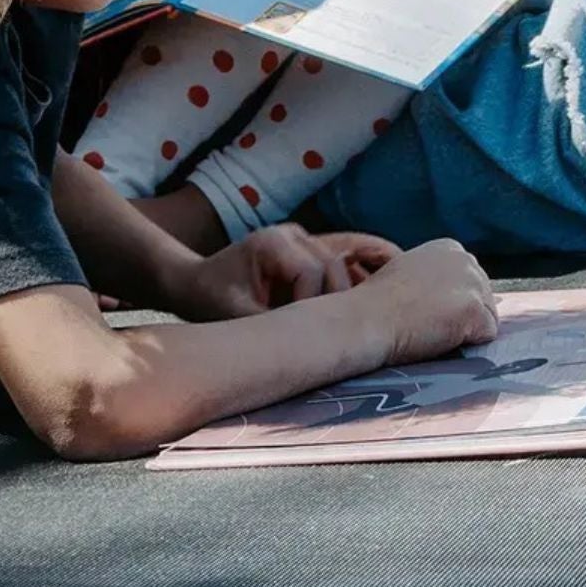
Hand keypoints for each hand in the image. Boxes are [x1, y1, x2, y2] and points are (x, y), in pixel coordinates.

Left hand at [172, 225, 397, 319]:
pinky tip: (390, 276)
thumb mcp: (234, 317)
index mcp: (273, 243)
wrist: (195, 280)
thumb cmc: (210, 298)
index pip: (313, 271)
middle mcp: (292, 235)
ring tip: (390, 300)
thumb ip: (269, 329)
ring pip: (346, 256)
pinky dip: (365, 266)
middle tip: (355, 332)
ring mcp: (302, 238)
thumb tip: (303, 351)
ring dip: (363, 281)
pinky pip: (345, 254)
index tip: (309, 334)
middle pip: (335, 264)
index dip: (315, 305)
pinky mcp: (309, 249)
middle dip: (345, 299)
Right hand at [362, 239, 498, 363]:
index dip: (452, 304)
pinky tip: (440, 337)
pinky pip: (486, 336)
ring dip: (466, 331)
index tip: (429, 311)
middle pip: (484, 299)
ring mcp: (472, 282)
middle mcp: (465, 259)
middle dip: (464, 316)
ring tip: (433, 329)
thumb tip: (449, 297)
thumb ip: (434, 277)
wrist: (369, 318)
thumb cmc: (380, 302)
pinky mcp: (475, 308)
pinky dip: (468, 344)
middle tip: (430, 324)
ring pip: (487, 318)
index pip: (470, 283)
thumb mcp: (410, 273)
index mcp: (448, 248)